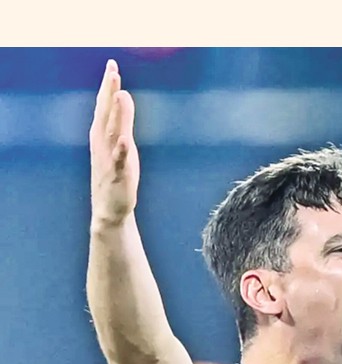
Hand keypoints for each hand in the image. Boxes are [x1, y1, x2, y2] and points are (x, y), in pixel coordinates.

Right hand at [89, 59, 139, 227]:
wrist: (109, 207)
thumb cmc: (116, 172)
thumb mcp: (121, 141)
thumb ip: (123, 119)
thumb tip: (125, 94)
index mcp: (102, 134)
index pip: (104, 105)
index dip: (108, 86)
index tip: (112, 64)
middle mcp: (103, 143)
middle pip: (106, 113)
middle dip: (109, 93)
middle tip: (113, 71)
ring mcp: (110, 158)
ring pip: (113, 133)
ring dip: (117, 114)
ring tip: (121, 94)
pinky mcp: (119, 175)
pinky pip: (120, 161)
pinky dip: (122, 150)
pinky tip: (125, 140)